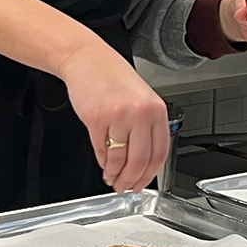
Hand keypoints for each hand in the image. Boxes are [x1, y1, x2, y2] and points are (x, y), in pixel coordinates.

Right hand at [58, 38, 171, 191]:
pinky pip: (101, 149)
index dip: (150, 175)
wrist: (87, 59)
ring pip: (119, 159)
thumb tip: (143, 163)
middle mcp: (140, 113)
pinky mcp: (96, 118)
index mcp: (156, 110)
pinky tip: (103, 163)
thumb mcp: (141, 99)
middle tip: (125, 187)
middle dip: (131, 180)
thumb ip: (146, 127)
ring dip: (114, 174)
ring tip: (111, 178)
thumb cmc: (113, 77)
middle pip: (140, 160)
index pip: (159, 153)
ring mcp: (118, 116)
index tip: (142, 183)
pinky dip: (102, 161)